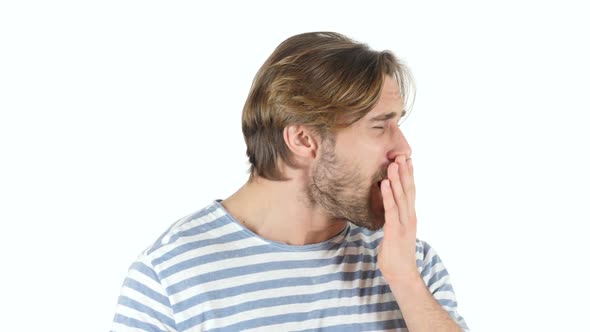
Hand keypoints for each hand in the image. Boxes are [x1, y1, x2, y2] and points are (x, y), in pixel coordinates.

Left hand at [377, 155, 419, 285]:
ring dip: (397, 179)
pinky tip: (385, 184)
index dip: (408, 176)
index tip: (406, 160)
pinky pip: (391, 209)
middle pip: (408, 190)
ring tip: (393, 164)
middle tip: (402, 154)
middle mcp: (409, 217)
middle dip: (405, 172)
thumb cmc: (396, 255)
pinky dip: (388, 195)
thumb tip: (386, 210)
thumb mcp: (395, 233)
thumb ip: (393, 220)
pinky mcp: (395, 230)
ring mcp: (404, 223)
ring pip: (401, 197)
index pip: (410, 192)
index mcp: (409, 216)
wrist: (402, 274)